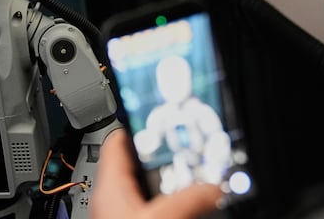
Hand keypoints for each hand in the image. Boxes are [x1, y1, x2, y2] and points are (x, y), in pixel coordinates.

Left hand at [92, 130, 222, 218]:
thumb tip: (215, 188)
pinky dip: (172, 203)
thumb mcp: (160, 217)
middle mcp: (114, 201)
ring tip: (196, 177)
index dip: (137, 122)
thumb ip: (187, 199)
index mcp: (109, 187)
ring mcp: (124, 214)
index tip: (159, 114)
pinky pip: (154, 207)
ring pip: (149, 189)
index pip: (116, 140)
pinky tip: (190, 206)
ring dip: (172, 184)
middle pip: (139, 165)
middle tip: (189, 148)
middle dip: (165, 156)